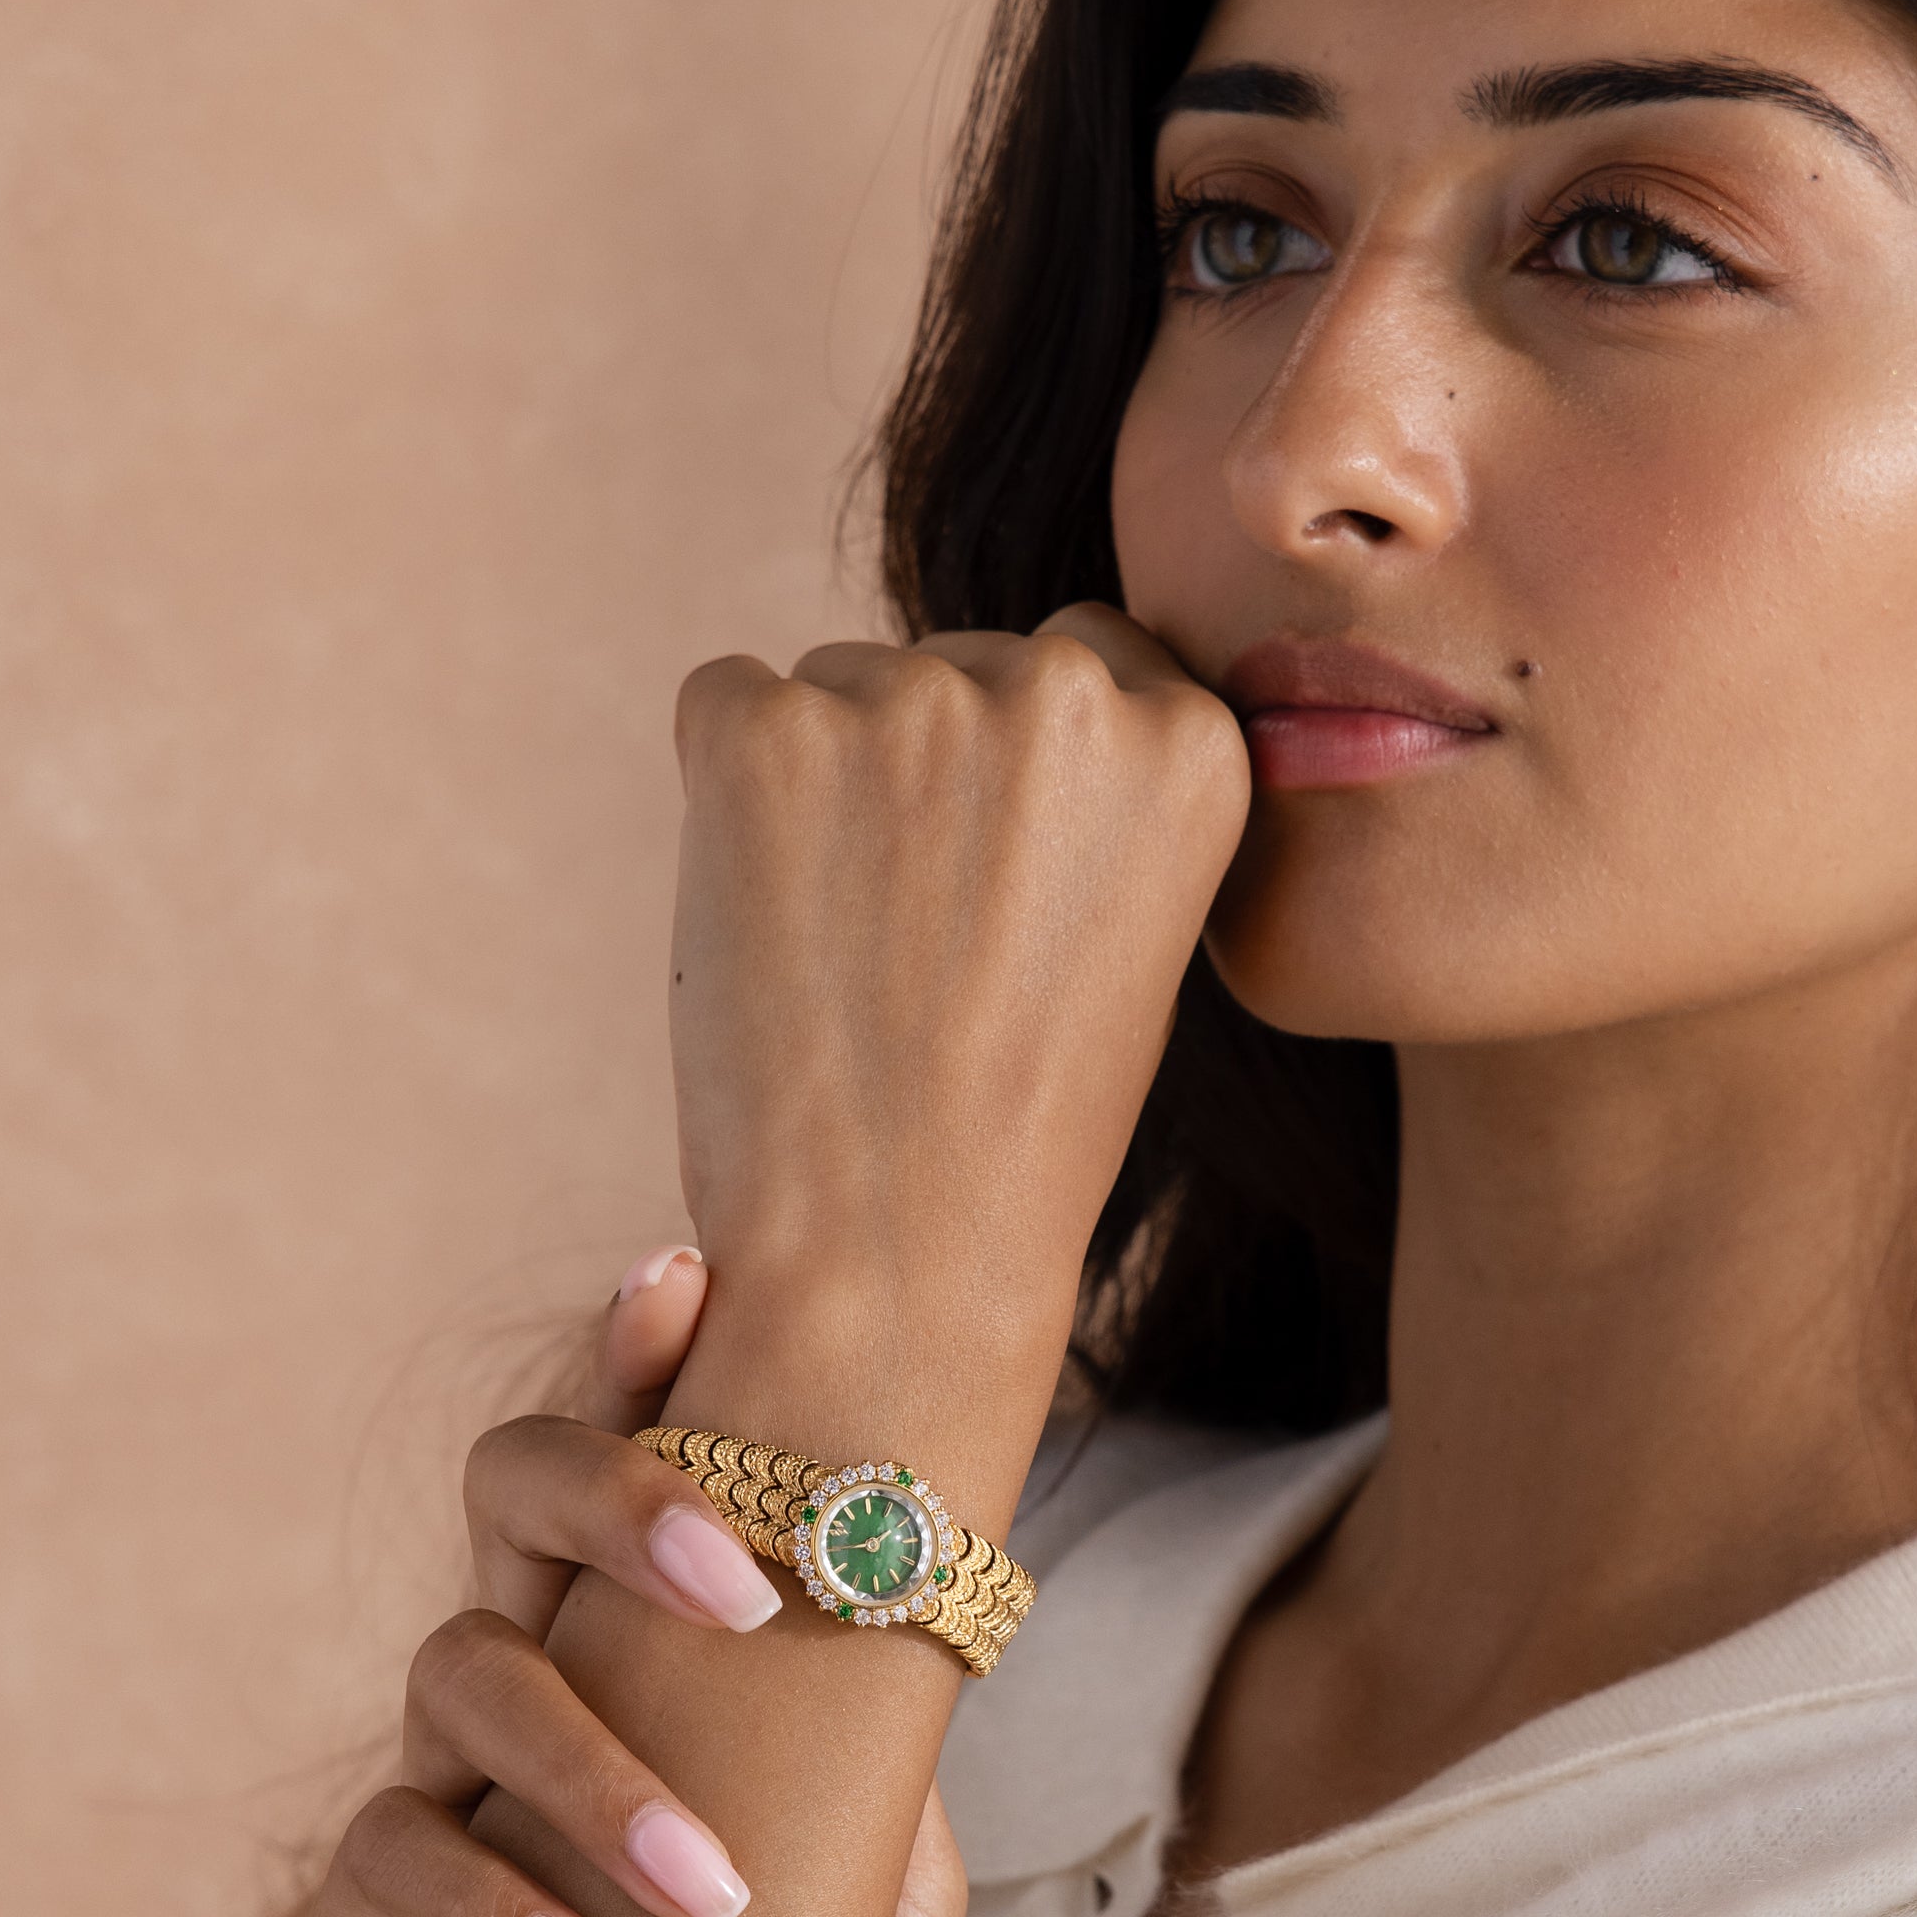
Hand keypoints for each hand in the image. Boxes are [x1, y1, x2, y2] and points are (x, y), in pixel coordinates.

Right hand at [300, 1246, 969, 1916]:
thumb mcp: (883, 1888)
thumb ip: (871, 1740)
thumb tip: (904, 1599)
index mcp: (650, 1637)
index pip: (632, 1457)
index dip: (636, 1358)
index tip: (690, 1276)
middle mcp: (538, 1671)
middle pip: (514, 1495)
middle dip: (619, 1496)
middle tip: (736, 1576)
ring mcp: (442, 1786)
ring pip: (465, 1666)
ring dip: (590, 1763)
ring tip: (706, 1889)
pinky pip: (397, 1855)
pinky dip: (494, 1905)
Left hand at [669, 606, 1250, 1365]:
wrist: (896, 1254)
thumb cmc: (1017, 1128)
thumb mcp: (1129, 941)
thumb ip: (1091, 799)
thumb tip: (984, 696)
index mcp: (1191, 742)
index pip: (1092, 662)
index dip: (1026, 776)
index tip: (1007, 885)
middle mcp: (1066, 691)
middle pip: (959, 668)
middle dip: (921, 775)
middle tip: (914, 946)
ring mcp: (914, 697)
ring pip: (840, 688)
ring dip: (824, 788)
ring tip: (848, 959)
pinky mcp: (767, 729)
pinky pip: (727, 701)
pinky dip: (724, 795)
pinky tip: (767, 922)